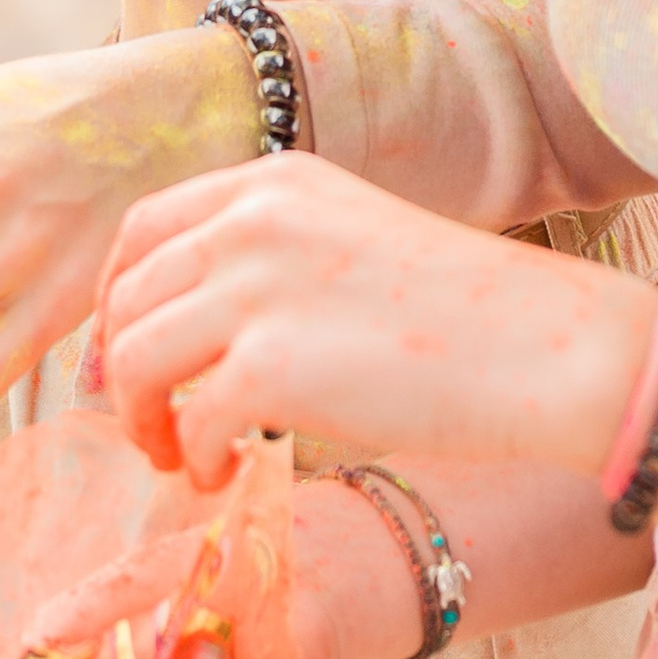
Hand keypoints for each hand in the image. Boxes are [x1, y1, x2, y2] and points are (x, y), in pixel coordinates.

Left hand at [97, 158, 653, 490]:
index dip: (116, 298)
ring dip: (142, 420)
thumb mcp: (349, 234)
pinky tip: (226, 476)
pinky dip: (195, 461)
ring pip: (136, 359)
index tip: (122, 352)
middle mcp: (254, 220)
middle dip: (119, 372)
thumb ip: (269, 252)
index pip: (142, 229)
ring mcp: (259, 290)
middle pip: (128, 299)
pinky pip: (190, 423)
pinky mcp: (272, 368)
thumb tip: (186, 318)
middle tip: (147, 426)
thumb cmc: (460, 309)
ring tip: (179, 457)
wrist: (542, 346)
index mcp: (272, 183)